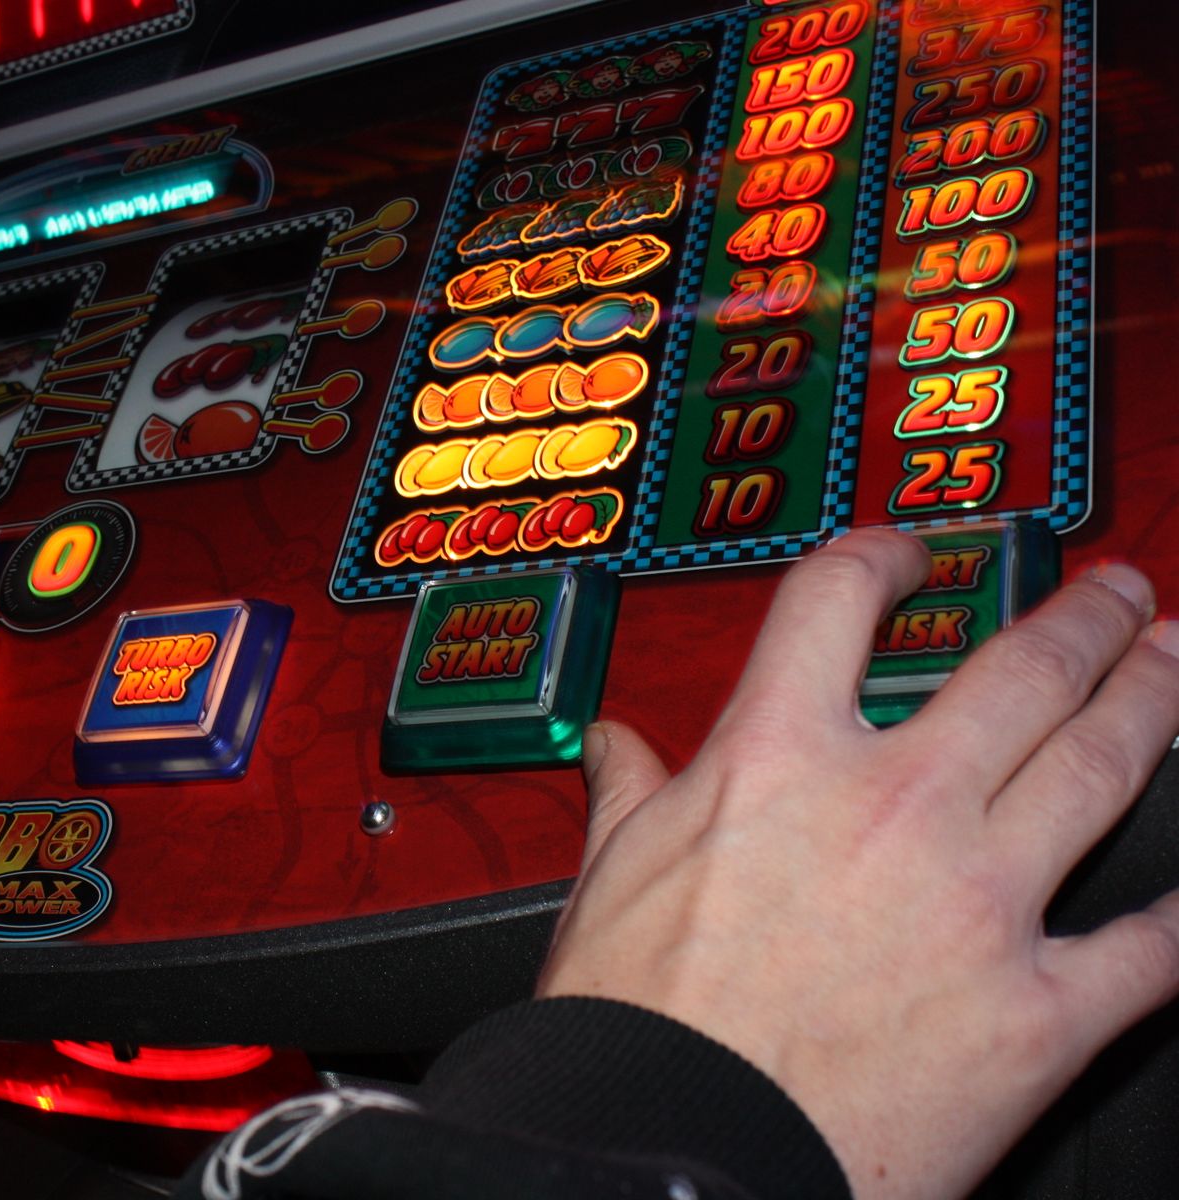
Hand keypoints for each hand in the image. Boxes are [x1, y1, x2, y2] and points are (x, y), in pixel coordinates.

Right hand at [538, 529, 1178, 1197]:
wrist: (672, 1145)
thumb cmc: (633, 1020)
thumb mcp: (607, 878)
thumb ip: (631, 795)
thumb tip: (616, 748)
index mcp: (775, 758)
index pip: (840, 602)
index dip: (884, 556)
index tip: (912, 558)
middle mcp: (893, 806)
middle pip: (1019, 669)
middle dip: (1080, 618)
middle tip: (1111, 596)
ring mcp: (980, 902)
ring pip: (1101, 766)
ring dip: (1150, 701)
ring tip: (1169, 665)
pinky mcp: (1036, 1010)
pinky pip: (1148, 948)